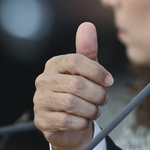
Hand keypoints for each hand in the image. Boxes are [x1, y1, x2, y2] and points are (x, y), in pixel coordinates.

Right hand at [33, 22, 113, 149]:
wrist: (70, 123)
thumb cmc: (80, 92)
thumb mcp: (87, 70)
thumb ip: (88, 49)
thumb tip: (87, 25)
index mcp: (54, 64)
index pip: (75, 61)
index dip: (96, 71)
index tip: (109, 80)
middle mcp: (43, 80)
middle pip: (76, 84)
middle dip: (97, 94)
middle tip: (104, 99)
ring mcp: (40, 101)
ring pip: (72, 103)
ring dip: (90, 109)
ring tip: (95, 110)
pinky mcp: (41, 120)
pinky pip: (66, 121)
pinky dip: (81, 122)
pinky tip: (84, 120)